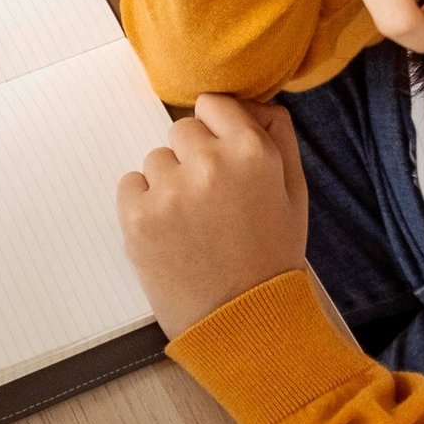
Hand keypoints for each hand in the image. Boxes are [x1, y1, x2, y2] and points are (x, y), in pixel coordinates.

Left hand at [116, 93, 308, 337]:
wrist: (242, 320)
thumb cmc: (271, 257)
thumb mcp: (293, 194)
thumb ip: (276, 138)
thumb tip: (253, 103)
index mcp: (252, 152)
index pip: (213, 105)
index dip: (216, 128)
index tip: (220, 153)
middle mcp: (208, 163)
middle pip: (181, 130)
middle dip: (193, 156)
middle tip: (212, 199)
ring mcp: (168, 189)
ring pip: (155, 160)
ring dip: (168, 182)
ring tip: (194, 222)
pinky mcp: (135, 215)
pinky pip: (130, 184)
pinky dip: (144, 203)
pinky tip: (170, 232)